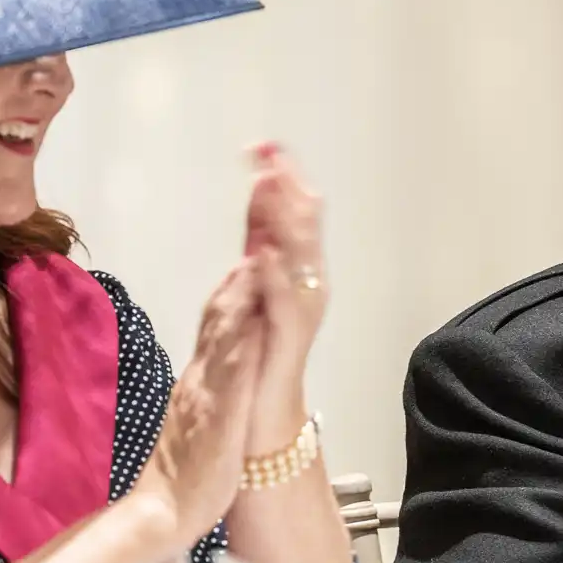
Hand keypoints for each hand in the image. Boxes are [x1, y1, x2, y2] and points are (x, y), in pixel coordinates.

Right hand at [133, 259, 266, 546]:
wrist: (160, 516)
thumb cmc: (182, 476)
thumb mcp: (196, 420)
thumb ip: (204, 390)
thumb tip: (214, 366)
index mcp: (198, 379)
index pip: (217, 322)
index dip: (237, 283)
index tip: (257, 247)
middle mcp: (200, 378)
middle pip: (219, 315)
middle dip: (243, 273)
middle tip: (263, 236)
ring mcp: (206, 395)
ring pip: (222, 337)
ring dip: (240, 296)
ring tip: (259, 257)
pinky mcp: (216, 418)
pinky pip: (229, 378)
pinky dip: (241, 345)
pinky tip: (253, 323)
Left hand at [241, 142, 325, 447]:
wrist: (265, 416)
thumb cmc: (260, 355)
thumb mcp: (255, 288)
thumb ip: (259, 245)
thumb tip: (260, 201)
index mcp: (296, 270)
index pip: (289, 215)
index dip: (279, 180)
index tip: (262, 147)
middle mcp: (307, 283)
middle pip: (303, 226)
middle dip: (288, 188)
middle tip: (271, 153)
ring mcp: (302, 309)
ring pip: (300, 256)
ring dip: (286, 221)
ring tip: (273, 187)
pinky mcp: (290, 337)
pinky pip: (285, 301)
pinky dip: (276, 276)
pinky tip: (264, 253)